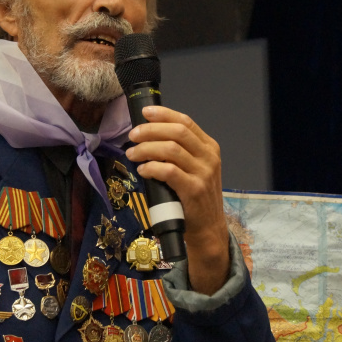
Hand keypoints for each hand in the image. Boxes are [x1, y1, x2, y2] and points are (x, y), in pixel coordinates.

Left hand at [126, 105, 229, 294]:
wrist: (207, 228)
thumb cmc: (194, 198)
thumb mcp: (194, 169)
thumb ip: (179, 152)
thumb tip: (147, 136)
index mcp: (209, 147)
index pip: (185, 122)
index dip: (163, 114)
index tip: (144, 113)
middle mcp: (209, 157)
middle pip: (177, 132)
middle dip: (151, 130)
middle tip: (133, 135)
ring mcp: (203, 173)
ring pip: (171, 149)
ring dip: (147, 148)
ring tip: (132, 153)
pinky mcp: (194, 189)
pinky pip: (169, 171)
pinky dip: (152, 167)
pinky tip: (142, 169)